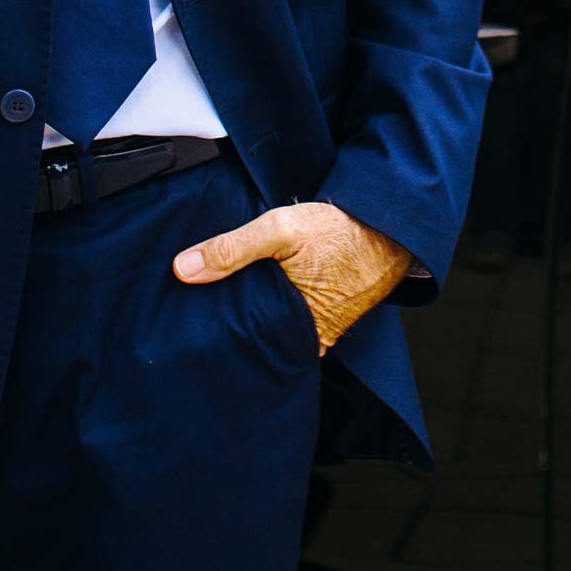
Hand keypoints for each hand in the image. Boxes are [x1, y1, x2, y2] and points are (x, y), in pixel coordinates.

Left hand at [172, 200, 412, 355]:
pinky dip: (272, 308)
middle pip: (255, 339)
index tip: (188, 320)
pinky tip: (255, 291)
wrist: (386, 225)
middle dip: (230, 325)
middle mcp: (308, 342)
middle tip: (197, 310)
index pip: (242, 344)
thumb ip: (233, 248)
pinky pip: (289, 320)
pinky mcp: (323, 318)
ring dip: (251, 314)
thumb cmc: (338, 231)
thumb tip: (184, 269)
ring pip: (271, 329)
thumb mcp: (281, 229)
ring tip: (220, 299)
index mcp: (295, 331)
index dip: (215, 331)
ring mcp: (318, 332)